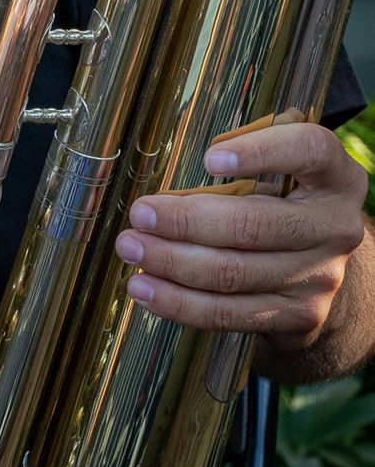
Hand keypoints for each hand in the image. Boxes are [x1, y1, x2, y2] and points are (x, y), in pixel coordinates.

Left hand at [115, 122, 367, 347]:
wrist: (320, 263)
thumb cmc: (283, 196)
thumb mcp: (280, 165)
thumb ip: (244, 155)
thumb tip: (169, 173)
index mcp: (335, 175)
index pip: (309, 151)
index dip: (261, 152)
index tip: (208, 158)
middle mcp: (335, 226)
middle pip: (254, 225)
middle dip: (187, 221)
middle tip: (139, 213)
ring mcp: (320, 276)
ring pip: (234, 273)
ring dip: (172, 262)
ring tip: (131, 247)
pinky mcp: (299, 315)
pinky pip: (229, 313)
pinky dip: (180, 302)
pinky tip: (145, 288)